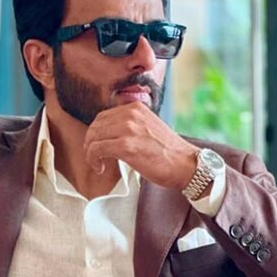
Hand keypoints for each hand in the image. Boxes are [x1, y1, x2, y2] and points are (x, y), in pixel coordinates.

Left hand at [83, 102, 199, 188]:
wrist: (186, 165)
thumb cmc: (168, 152)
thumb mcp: (148, 127)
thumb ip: (130, 125)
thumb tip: (108, 134)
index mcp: (135, 108)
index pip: (103, 117)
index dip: (96, 133)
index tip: (98, 146)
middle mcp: (130, 114)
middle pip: (95, 126)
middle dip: (90, 143)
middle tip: (95, 157)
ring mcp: (128, 129)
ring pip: (93, 138)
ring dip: (90, 153)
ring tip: (98, 163)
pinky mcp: (126, 146)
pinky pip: (97, 150)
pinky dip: (93, 160)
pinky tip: (101, 168)